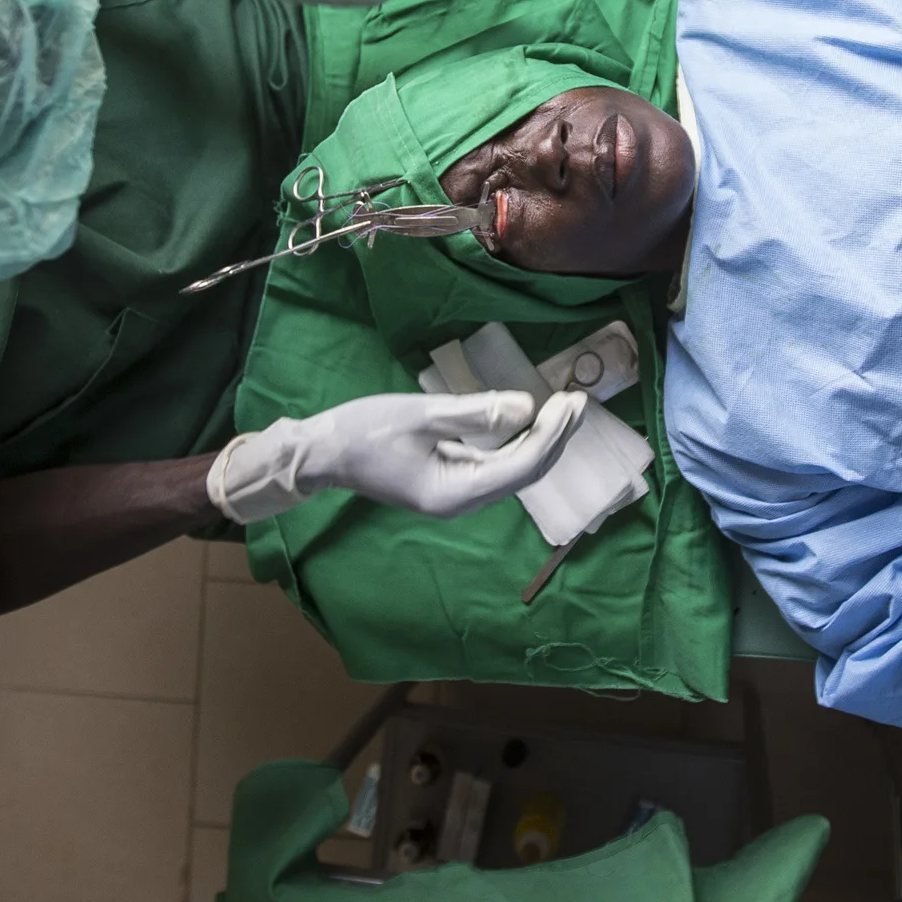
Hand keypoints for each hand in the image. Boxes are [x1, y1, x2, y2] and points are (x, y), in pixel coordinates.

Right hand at [210, 389, 586, 521]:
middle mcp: (462, 501)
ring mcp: (456, 494)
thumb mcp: (419, 416)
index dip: (553, 434)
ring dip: (541, 439)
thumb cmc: (364, 432)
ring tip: (564, 407)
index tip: (572, 401)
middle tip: (578, 399)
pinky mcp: (450, 481)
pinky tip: (530, 420)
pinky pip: (497, 464)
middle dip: (556, 436)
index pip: (523, 466)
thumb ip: (474, 413)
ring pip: (514, 470)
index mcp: (455, 493)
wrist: (322, 454)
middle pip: (525, 472)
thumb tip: (525, 408)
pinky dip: (519, 441)